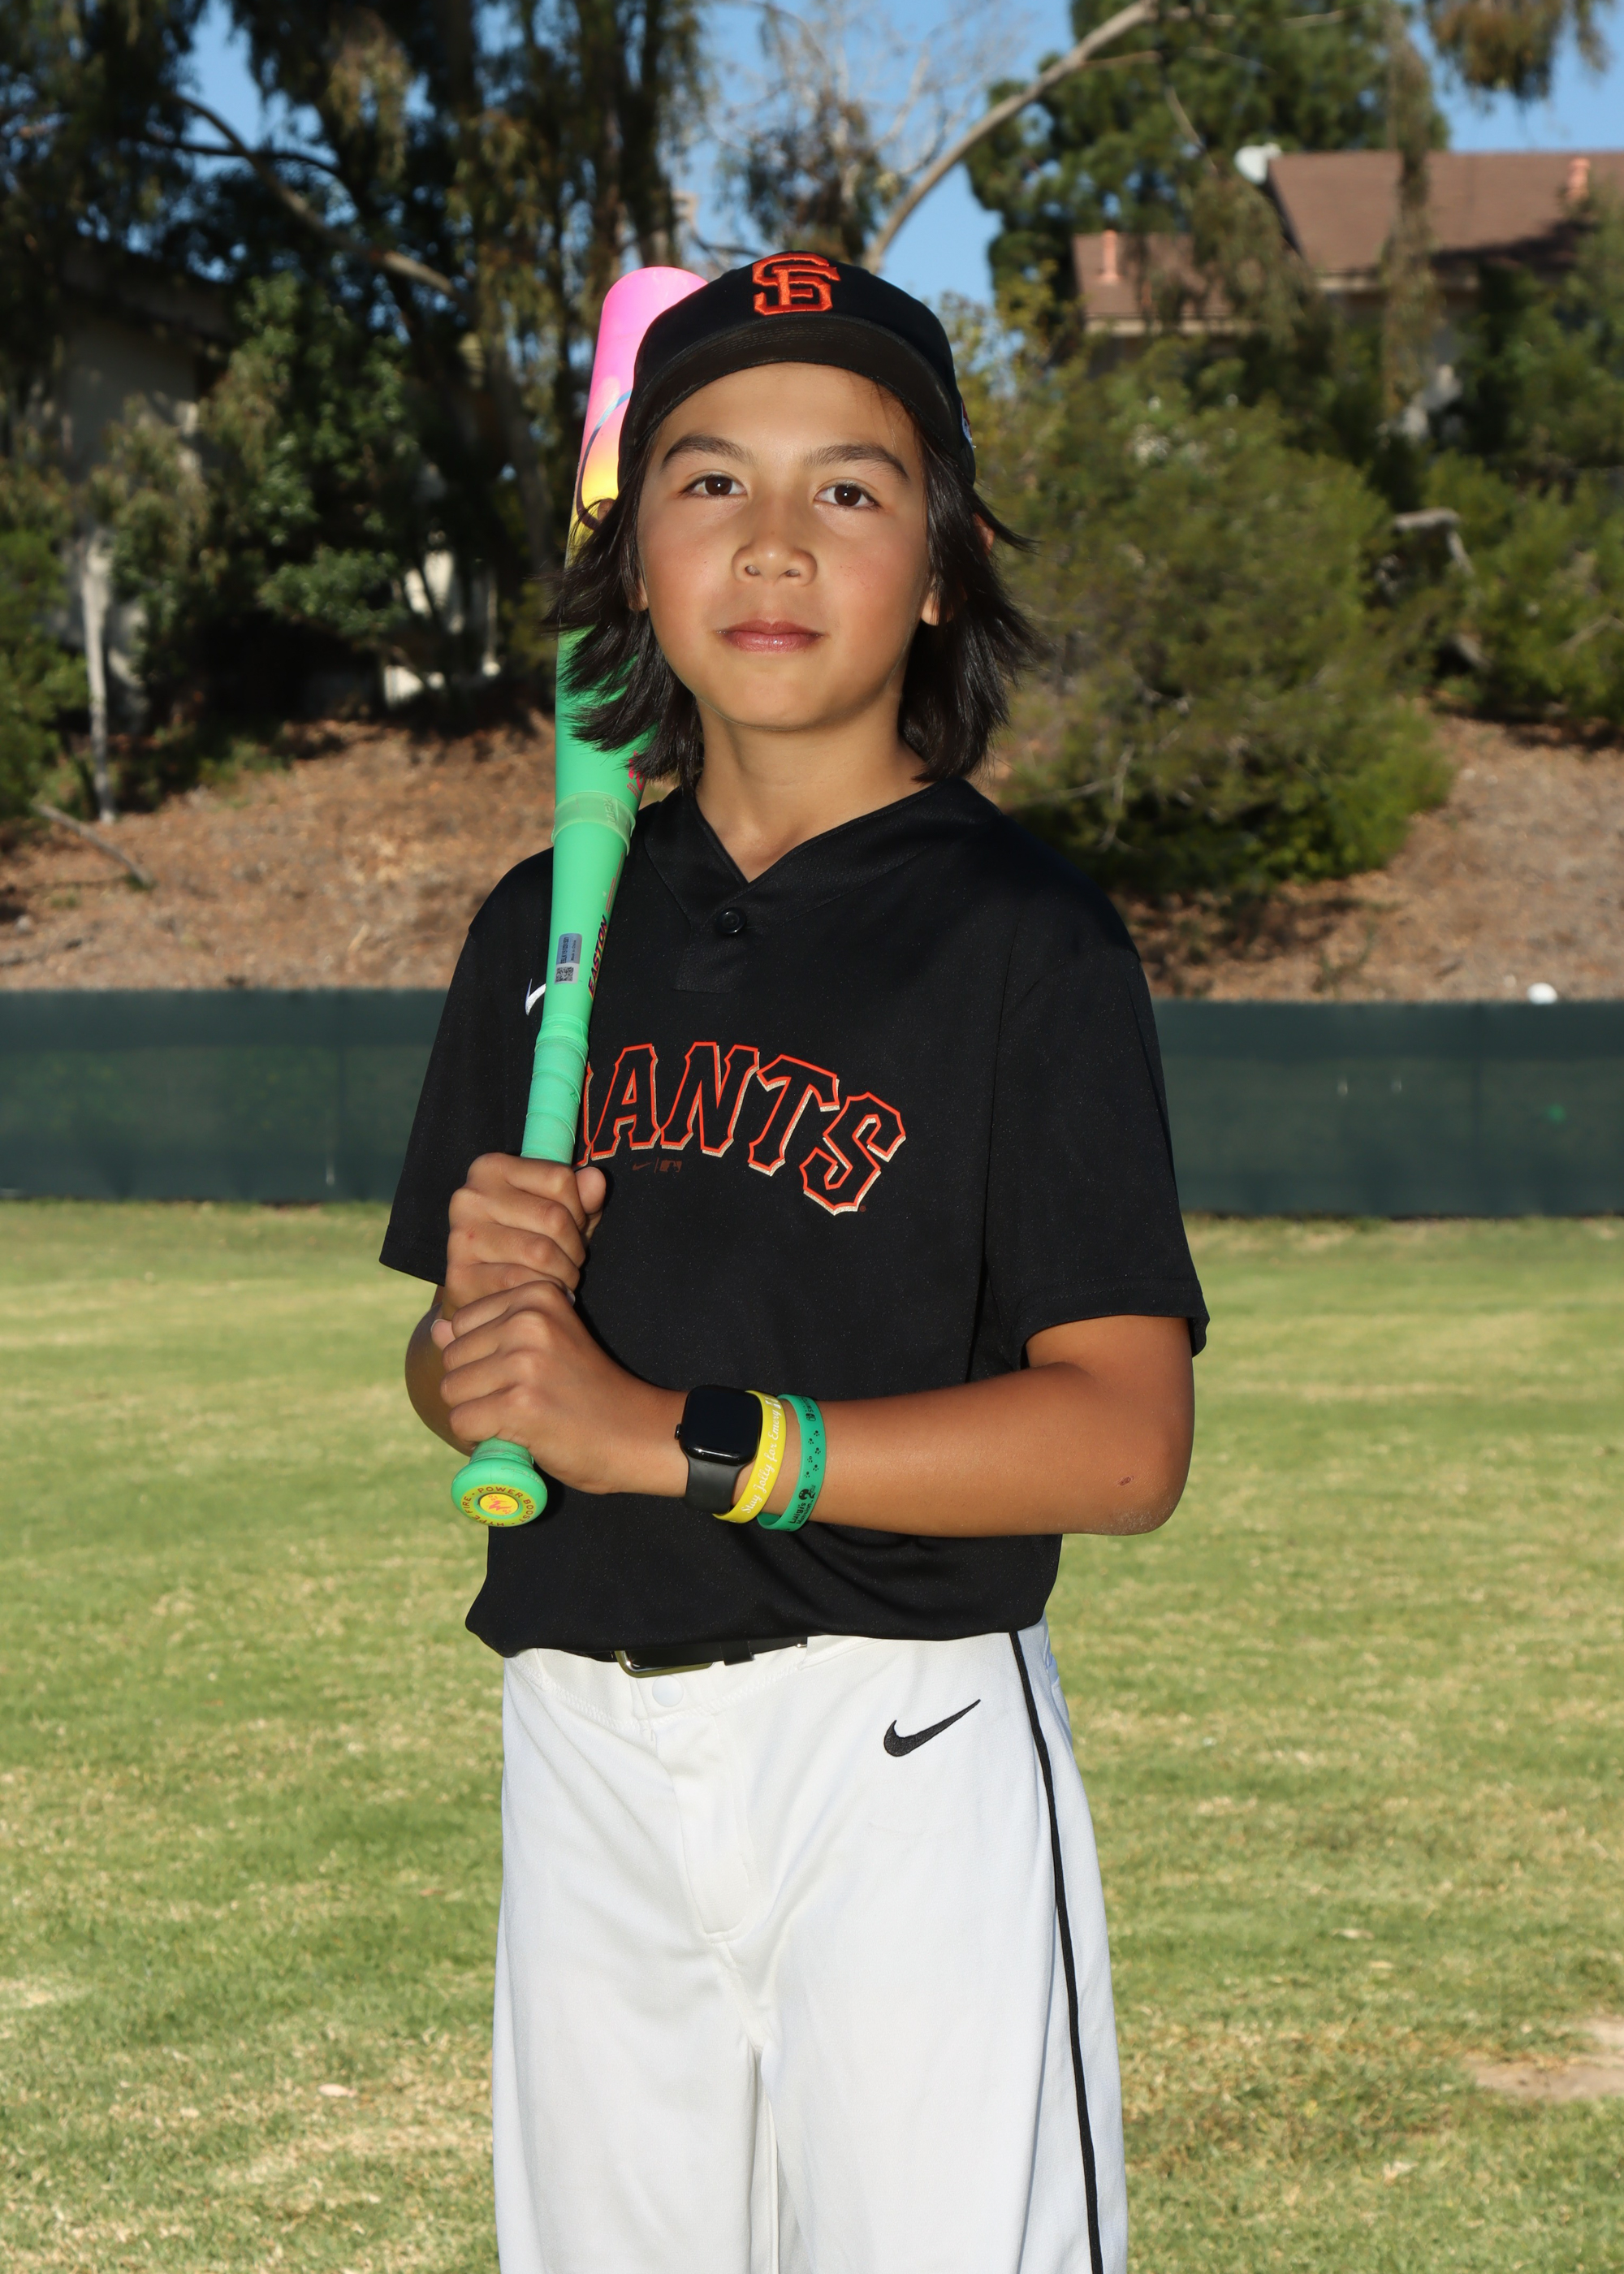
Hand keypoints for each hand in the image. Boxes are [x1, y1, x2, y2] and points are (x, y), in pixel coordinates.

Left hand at [431, 1281, 683, 1495]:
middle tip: (521, 1402)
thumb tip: (438, 1327)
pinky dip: (478, 1439)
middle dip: (475, 1387)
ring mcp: (523, 1361)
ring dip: (476, 1413)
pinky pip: (462, 1422)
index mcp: (537, 1295)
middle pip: (452, 1357)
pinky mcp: (519, 1403)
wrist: (639, 1433)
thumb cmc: (591, 1392)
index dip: (482, 1358)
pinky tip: (514, 1437)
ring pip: (452, 1391)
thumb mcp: (547, 1345)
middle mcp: (528, 1319)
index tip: (523, 1374)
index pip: (461, 1322)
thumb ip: (491, 1332)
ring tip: (519, 1419)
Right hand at [444, 1155, 606, 1314]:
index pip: (559, 1178)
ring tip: (562, 1278)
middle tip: (573, 1262)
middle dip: (576, 1247)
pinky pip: (521, 1282)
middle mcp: (470, 1196)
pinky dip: (542, 1291)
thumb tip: (596, 1179)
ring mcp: (461, 1235)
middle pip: (553, 1217)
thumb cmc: (526, 1241)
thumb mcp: (560, 1212)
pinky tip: (542, 1292)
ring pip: (541, 1252)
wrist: (481, 1290)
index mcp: (492, 1168)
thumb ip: (581, 1195)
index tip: (576, 1228)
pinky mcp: (460, 1274)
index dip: (580, 1208)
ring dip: (564, 1273)